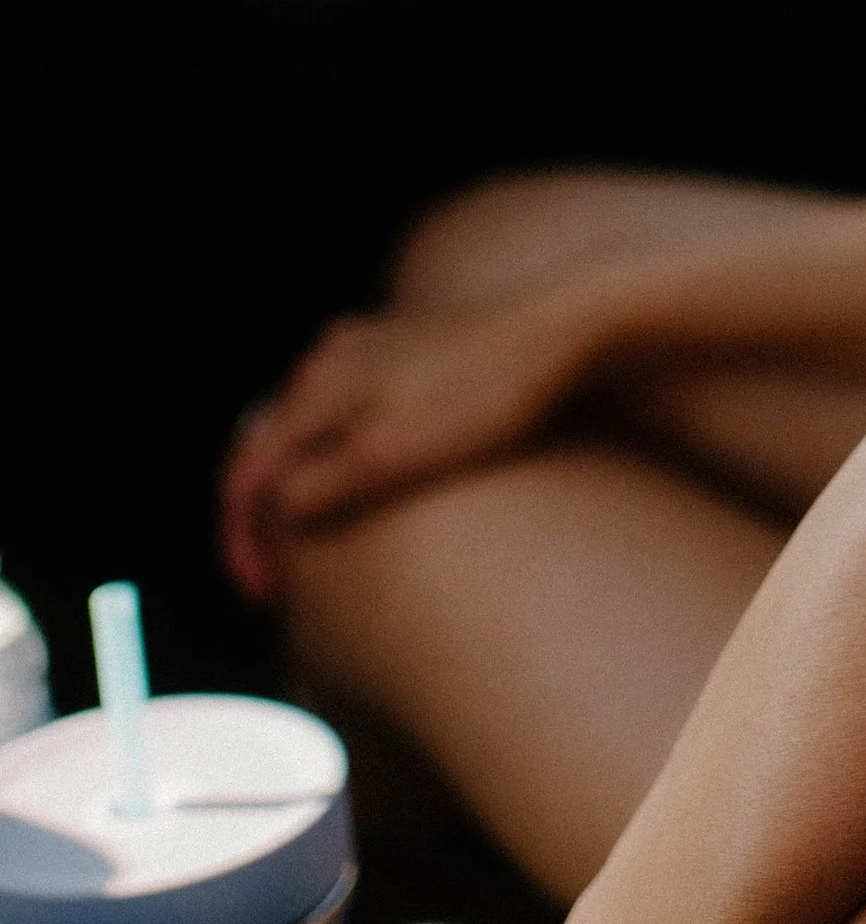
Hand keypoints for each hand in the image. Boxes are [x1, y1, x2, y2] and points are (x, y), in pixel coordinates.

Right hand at [219, 295, 597, 600]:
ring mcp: (371, 346)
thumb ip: (320, 484)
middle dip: (265, 516)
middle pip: (267, 447)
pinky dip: (334, 451)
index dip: (243, 541)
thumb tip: (275, 509)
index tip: (267, 594)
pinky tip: (360, 472)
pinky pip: (346, 408)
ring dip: (298, 482)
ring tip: (315, 536)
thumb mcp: (391, 454)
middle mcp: (330, 357)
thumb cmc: (483, 394)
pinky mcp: (410, 349)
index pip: (246, 473)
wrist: (564, 329)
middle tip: (284, 579)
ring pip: (305, 426)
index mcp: (317, 385)